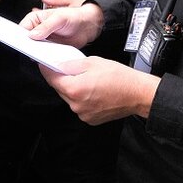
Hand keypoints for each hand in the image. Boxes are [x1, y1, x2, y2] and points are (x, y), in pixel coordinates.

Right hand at [19, 4, 102, 48]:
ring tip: (38, 53)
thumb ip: (46, 26)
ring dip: (36, 51)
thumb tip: (33, 34)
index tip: (20, 41)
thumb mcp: (59, 18)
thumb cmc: (75, 16)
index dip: (20, 35)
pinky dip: (44, 56)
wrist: (89, 25)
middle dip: (27, 44)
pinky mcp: (51, 47)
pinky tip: (46, 57)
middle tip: (29, 49)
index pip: (23, 27)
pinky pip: (44, 53)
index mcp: (37, 18)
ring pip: (35, 47)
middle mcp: (39, 29)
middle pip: (27, 39)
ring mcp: (45, 39)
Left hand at [39, 57, 159, 124]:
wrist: (139, 94)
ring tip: (87, 80)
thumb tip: (58, 65)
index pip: (52, 79)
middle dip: (62, 79)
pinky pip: (80, 106)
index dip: (47, 70)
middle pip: (60, 90)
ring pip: (70, 98)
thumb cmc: (120, 77)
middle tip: (68, 69)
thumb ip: (71, 65)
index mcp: (74, 89)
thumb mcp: (93, 63)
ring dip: (73, 89)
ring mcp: (83, 114)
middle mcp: (76, 105)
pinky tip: (93, 91)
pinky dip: (82, 98)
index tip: (44, 64)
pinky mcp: (90, 119)